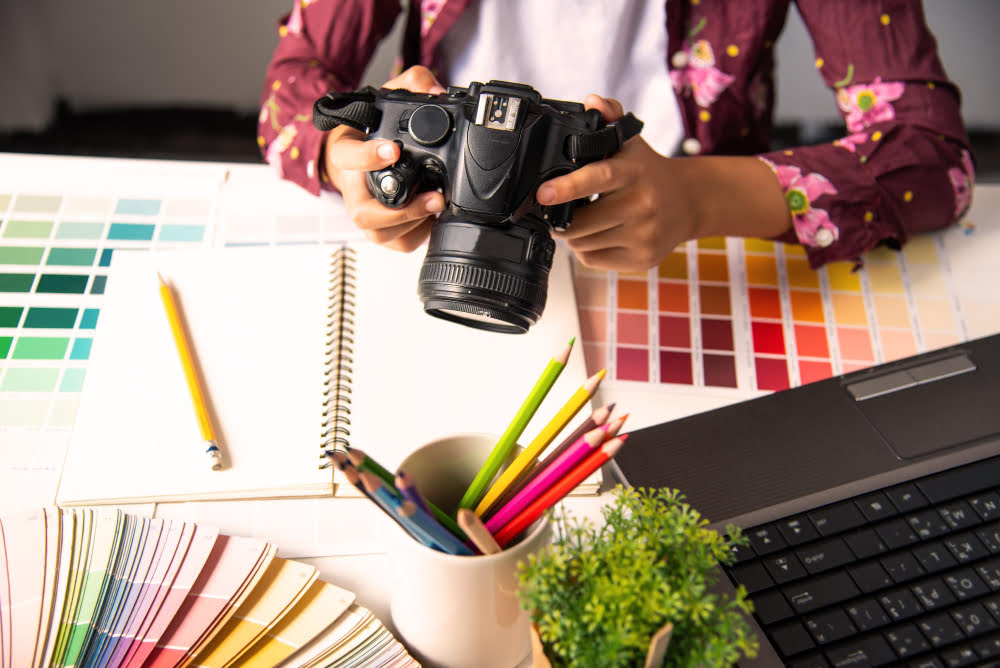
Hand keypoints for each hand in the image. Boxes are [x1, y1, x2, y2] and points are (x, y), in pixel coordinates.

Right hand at [322, 66, 446, 251]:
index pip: (347, 158)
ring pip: (381, 233)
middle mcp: (353, 190)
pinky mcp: (383, 232)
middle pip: (364, 214)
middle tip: (435, 197)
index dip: (368, 157)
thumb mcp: (388, 98)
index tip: (392, 150)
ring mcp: (366, 215)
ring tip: (440, 205)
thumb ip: (412, 84)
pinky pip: (399, 243)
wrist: (362, 157)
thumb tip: (437, 90)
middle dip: (401, 210)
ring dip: (414, 224)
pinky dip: (419, 235)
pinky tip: (435, 219)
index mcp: (347, 155)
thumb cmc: (374, 130)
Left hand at [537, 95, 790, 270]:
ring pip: (583, 245)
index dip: (566, 188)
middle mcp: (640, 205)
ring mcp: (643, 234)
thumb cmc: (649, 172)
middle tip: (556, 212)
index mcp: (632, 172)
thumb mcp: (630, 141)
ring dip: (573, 236)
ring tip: (581, 221)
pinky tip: (598, 235)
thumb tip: (592, 101)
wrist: (690, 202)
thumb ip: (610, 116)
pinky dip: (587, 250)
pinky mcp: (642, 258)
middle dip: (560, 220)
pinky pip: (595, 260)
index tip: (541, 194)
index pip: (596, 179)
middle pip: (580, 223)